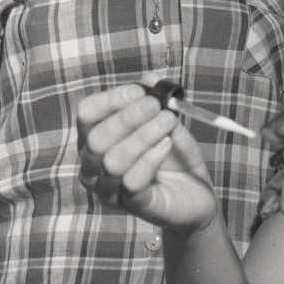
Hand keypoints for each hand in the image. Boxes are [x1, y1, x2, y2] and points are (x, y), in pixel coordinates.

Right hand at [77, 83, 217, 234]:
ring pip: (113, 161)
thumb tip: (150, 77)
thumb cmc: (175, 157)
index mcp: (97, 139)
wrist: (197, 193)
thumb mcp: (167, 122)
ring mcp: (110, 189)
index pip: (87, 115)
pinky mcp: (133, 205)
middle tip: (156, 105)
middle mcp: (95, 166)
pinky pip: (132, 181)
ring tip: (168, 122)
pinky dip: (151, 158)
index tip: (140, 91)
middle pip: (96, 138)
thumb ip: (156, 100)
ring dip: (143, 136)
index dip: (110, 100)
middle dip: (127, 118)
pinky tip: (167, 145)